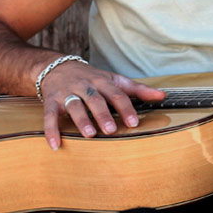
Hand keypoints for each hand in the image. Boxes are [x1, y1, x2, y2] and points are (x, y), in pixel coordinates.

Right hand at [38, 61, 164, 150]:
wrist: (56, 67)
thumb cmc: (91, 78)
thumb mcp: (114, 80)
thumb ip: (137, 89)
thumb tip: (163, 96)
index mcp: (102, 81)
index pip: (116, 94)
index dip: (125, 108)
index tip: (134, 123)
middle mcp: (85, 86)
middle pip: (95, 99)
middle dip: (103, 114)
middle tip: (111, 130)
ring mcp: (67, 93)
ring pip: (74, 106)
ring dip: (81, 120)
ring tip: (90, 134)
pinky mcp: (51, 101)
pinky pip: (49, 116)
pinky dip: (52, 130)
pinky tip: (56, 145)